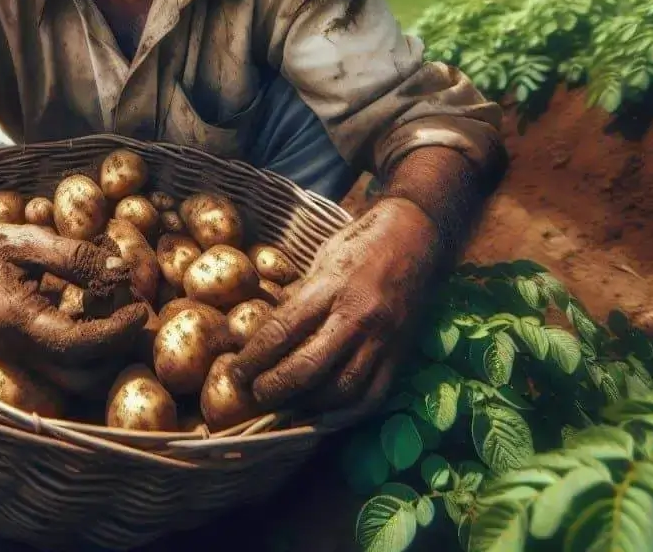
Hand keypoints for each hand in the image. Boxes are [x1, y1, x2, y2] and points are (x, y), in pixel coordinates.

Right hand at [0, 220, 149, 390]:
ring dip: (106, 354)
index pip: (80, 347)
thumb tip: (122, 272)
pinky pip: (67, 367)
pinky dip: (92, 348)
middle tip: (133, 313)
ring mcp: (21, 359)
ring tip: (115, 311)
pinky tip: (95, 312)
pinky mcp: (26, 356)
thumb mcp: (29, 240)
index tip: (140, 309)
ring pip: (78, 381)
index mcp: (18, 323)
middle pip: (84, 380)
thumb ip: (76, 257)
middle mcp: (19, 352)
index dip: (117, 332)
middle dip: (118, 352)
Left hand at [231, 197, 440, 412]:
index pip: (283, 331)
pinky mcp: (401, 355)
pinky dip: (344, 414)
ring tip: (286, 407)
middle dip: (275, 388)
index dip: (254, 358)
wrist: (418, 235)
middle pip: (308, 367)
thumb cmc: (361, 243)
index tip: (234, 372)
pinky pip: (372, 396)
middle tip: (255, 395)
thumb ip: (299, 298)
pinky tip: (323, 417)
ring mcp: (383, 340)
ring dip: (308, 406)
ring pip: (341, 388)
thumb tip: (265, 333)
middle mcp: (357, 317)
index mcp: (331, 287)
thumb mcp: (322, 261)